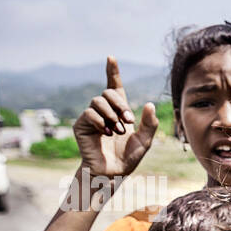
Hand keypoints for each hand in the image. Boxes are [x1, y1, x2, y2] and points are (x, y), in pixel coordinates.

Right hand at [71, 56, 158, 177]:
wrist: (113, 173)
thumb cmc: (128, 157)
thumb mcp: (145, 140)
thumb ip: (150, 123)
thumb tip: (150, 104)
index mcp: (119, 111)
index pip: (114, 86)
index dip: (112, 71)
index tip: (111, 57)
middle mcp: (104, 111)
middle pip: (108, 92)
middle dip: (121, 104)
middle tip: (129, 121)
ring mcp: (91, 117)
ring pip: (98, 100)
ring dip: (112, 114)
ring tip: (118, 131)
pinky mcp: (81, 125)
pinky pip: (89, 113)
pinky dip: (101, 122)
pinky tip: (106, 133)